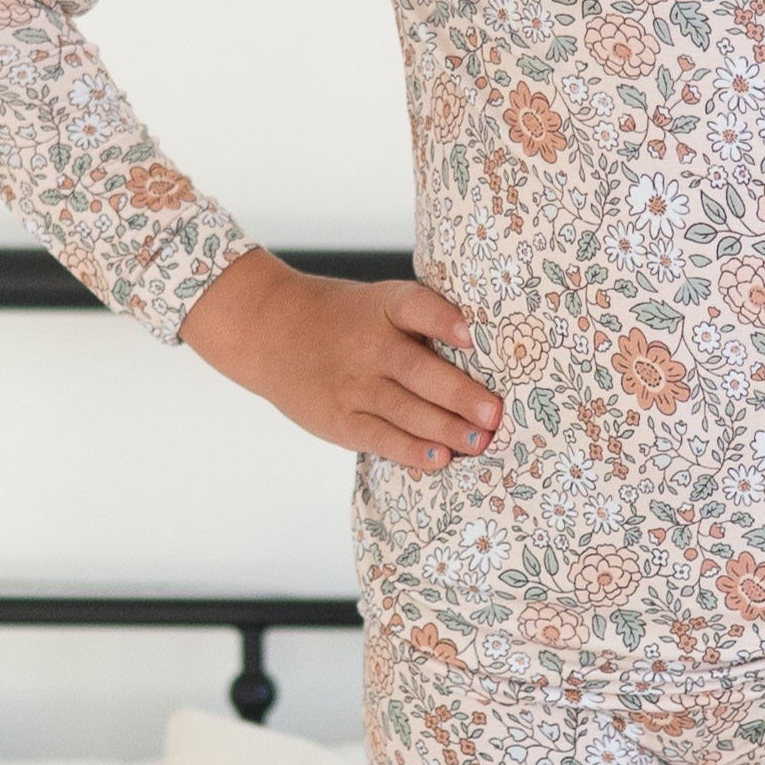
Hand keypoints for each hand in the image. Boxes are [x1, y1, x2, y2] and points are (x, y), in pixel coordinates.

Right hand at [178, 249, 504, 471]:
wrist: (270, 331)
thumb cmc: (344, 320)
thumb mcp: (378, 304)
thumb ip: (423, 325)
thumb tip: (488, 360)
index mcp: (384, 307)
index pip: (416, 307)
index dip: (443, 320)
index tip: (469, 335)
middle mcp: (369, 344)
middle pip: (418, 370)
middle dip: (459, 394)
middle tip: (494, 414)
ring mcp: (352, 384)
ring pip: (405, 409)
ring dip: (446, 429)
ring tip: (479, 441)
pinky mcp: (340, 419)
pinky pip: (380, 437)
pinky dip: (411, 450)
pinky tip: (439, 459)